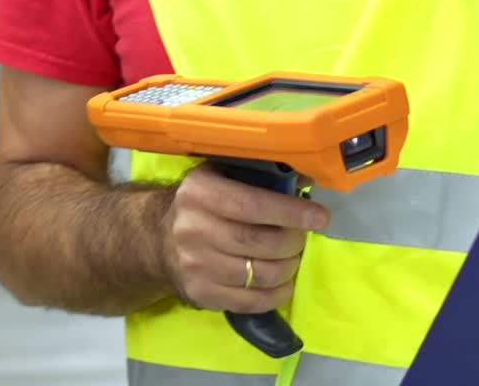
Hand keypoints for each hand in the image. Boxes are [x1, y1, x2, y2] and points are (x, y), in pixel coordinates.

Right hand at [161, 162, 330, 313]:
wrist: (158, 239)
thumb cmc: (201, 202)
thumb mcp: (220, 176)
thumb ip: (257, 176)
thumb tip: (306, 181)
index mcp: (201, 193)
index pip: (253, 205)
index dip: (291, 212)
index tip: (321, 216)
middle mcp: (194, 229)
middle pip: (259, 243)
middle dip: (293, 242)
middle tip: (303, 237)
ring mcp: (196, 266)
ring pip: (258, 275)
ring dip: (288, 268)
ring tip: (293, 258)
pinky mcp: (201, 294)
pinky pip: (249, 302)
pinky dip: (275, 295)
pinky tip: (284, 283)